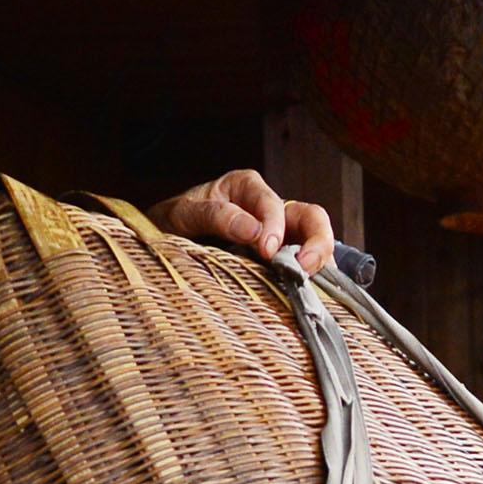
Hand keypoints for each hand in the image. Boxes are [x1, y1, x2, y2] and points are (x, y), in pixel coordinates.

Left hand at [153, 170, 336, 274]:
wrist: (162, 241)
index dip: (274, 227)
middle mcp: (269, 209)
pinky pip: (305, 267)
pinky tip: (309, 295)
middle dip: (316, 242)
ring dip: (319, 263)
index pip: (274, 204)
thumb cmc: (174, 222)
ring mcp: (279, 235)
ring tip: (310, 285)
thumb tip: (253, 231)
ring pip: (316, 242)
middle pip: (311, 218)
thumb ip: (216, 216)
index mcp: (247, 188)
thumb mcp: (185, 214)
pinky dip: (313, 280)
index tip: (266, 251)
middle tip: (305, 268)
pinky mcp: (280, 261)